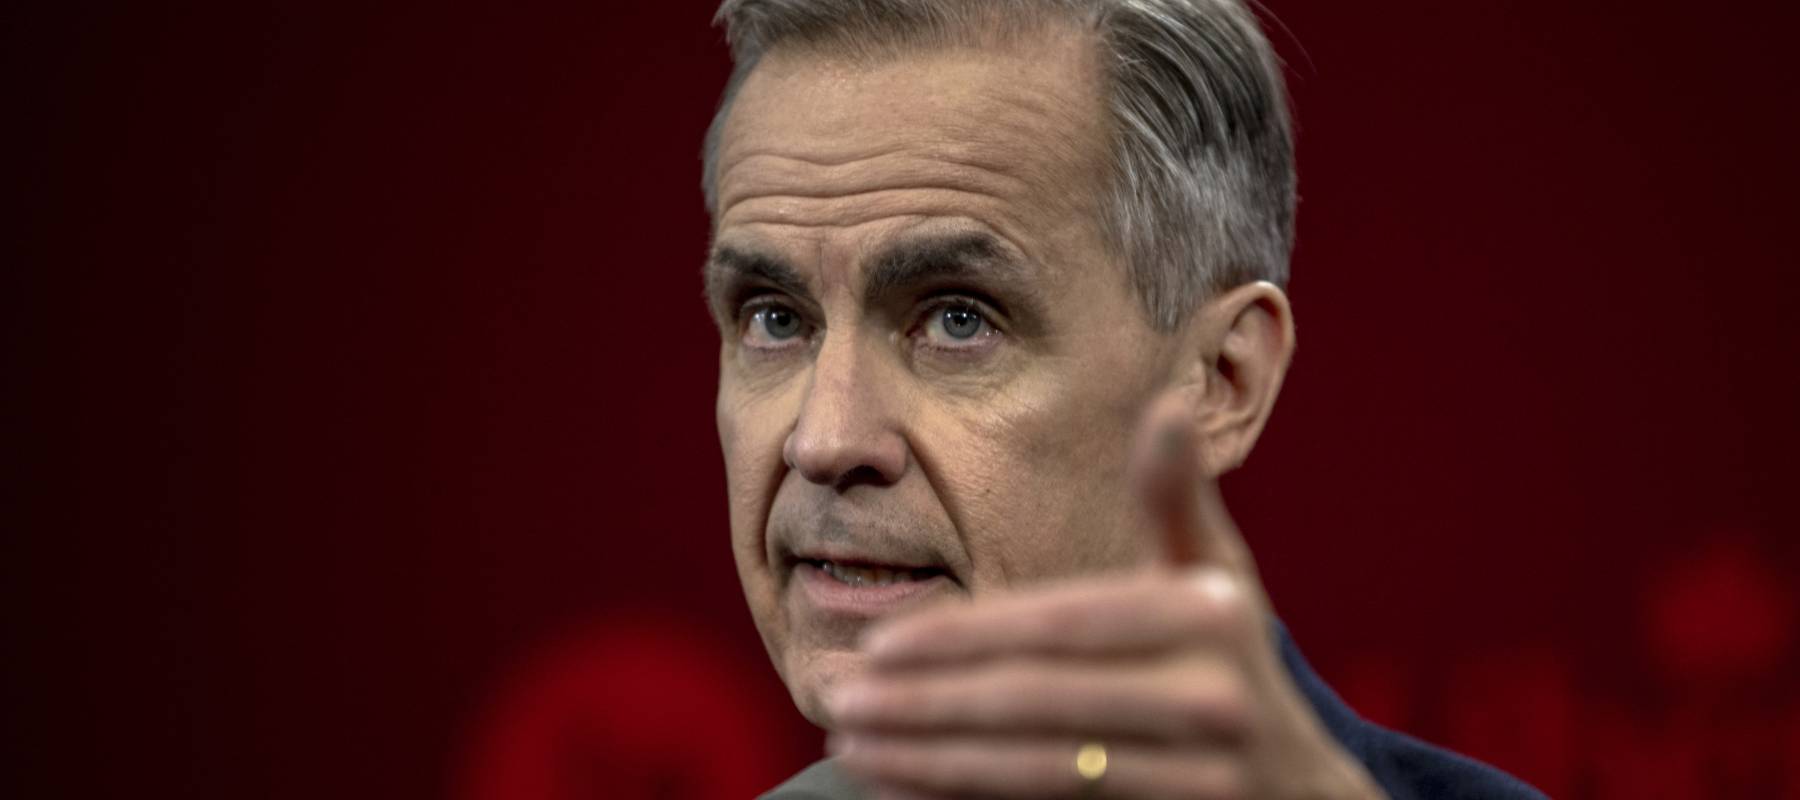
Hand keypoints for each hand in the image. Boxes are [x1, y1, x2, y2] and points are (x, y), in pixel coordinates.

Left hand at [826, 393, 1387, 798]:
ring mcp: (1200, 777)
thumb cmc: (1230, 657)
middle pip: (1037, 702)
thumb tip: (1165, 402)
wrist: (1302, 790)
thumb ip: (1174, 497)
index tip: (879, 643)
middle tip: (837, 697)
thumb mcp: (1216, 575)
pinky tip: (900, 784)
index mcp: (1209, 616)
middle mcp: (1213, 697)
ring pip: (1036, 771)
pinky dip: (963, 797)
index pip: (1059, 627)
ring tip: (849, 742)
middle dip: (925, 701)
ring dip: (928, 758)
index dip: (963, 635)